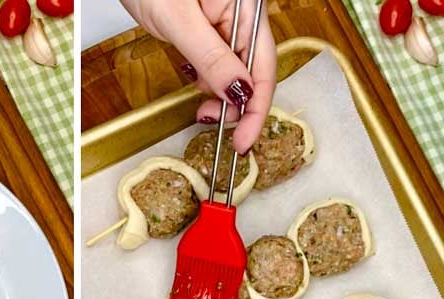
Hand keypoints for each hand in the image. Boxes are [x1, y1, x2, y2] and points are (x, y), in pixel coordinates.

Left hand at [120, 0, 275, 153]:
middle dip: (237, 105)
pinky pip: (218, 61)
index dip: (256, 108)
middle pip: (253, 70)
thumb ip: (212, 58)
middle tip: (215, 127)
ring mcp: (226, 21)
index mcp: (247, 7)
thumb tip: (238, 93)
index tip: (244, 139)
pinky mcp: (207, 27)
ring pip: (234, 69)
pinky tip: (200, 90)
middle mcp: (241, 14)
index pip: (263, 66)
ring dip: (222, 96)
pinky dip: (210, 81)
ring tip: (203, 110)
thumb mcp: (180, 22)